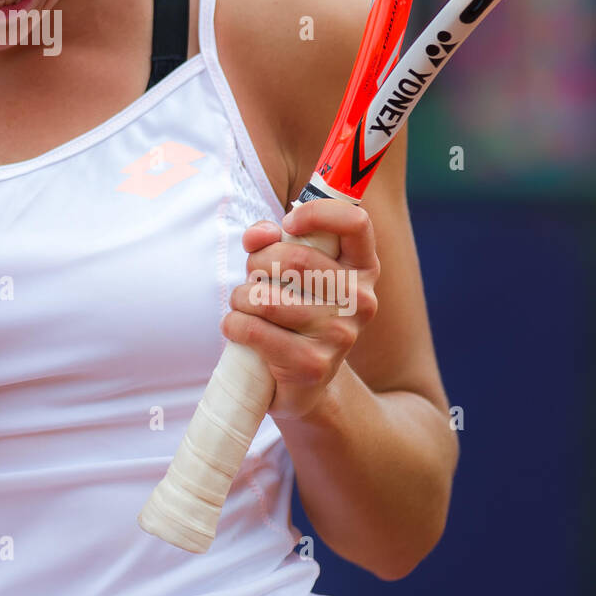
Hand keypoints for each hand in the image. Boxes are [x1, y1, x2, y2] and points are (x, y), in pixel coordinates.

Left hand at [224, 199, 379, 420]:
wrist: (304, 382)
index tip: (288, 224)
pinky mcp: (312, 364)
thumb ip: (272, 240)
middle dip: (257, 263)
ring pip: (266, 297)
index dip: (316, 213)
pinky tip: (237, 328)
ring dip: (241, 298)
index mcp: (362, 268)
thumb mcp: (288, 270)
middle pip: (294, 258)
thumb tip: (258, 235)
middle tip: (253, 278)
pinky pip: (253, 330)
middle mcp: (360, 300)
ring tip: (244, 306)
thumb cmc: (293, 310)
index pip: (354, 222)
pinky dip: (233, 324)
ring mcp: (340, 335)